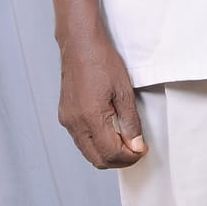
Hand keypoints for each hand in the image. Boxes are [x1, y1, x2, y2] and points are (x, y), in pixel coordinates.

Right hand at [57, 28, 146, 168]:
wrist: (80, 45)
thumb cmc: (101, 62)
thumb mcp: (124, 92)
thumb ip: (130, 122)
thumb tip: (136, 145)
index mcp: (90, 117)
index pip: (111, 153)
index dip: (129, 157)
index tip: (141, 150)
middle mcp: (75, 122)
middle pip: (97, 159)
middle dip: (119, 160)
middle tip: (135, 149)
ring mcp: (67, 120)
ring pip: (88, 152)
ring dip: (107, 153)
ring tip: (125, 141)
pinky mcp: (65, 116)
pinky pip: (81, 141)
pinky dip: (96, 144)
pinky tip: (109, 133)